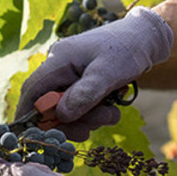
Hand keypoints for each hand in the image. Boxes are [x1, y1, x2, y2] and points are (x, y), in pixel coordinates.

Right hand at [15, 5, 172, 131]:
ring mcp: (70, 75)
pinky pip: (80, 105)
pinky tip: (111, 109)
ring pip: (67, 109)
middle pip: (50, 105)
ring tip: (111, 114)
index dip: (30, 115)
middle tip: (91, 130)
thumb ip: (85, 93)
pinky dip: (94, 113)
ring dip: (87, 119)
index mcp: (59, 59)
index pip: (32, 90)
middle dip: (71, 122)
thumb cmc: (127, 49)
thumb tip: (62, 115)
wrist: (146, 38)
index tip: (37, 137)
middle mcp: (60, 67)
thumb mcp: (109, 72)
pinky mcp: (82, 82)